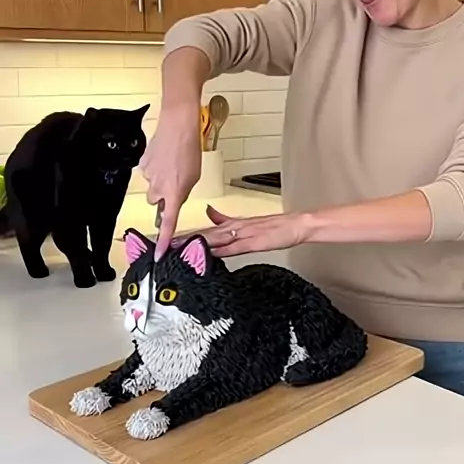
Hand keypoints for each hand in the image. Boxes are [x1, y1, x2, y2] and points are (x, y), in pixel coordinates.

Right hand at [139, 104, 201, 257]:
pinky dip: (154, 167)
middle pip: (157, 202)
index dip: (162, 242)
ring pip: (152, 186)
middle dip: (164, 196)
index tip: (157, 255)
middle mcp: (157, 188)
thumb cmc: (189, 150)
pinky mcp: (141, 164)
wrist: (178, 126)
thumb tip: (174, 199)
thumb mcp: (193, 177)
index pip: (167, 225)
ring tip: (171, 164)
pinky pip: (147, 172)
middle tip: (175, 182)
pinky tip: (163, 156)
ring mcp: (147, 176)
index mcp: (174, 194)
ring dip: (160, 180)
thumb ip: (182, 193)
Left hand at [176, 205, 313, 256]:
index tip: (170, 238)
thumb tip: (210, 212)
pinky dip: (218, 249)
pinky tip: (206, 252)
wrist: (297, 224)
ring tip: (178, 246)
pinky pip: (232, 247)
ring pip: (214, 239)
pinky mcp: (253, 242)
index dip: (188, 234)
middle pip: (205, 234)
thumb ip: (227, 219)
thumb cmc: (277, 227)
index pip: (206, 230)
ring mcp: (243, 234)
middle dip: (185, 239)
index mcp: (233, 224)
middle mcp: (235, 228)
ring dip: (196, 242)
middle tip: (165, 243)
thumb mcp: (248, 222)